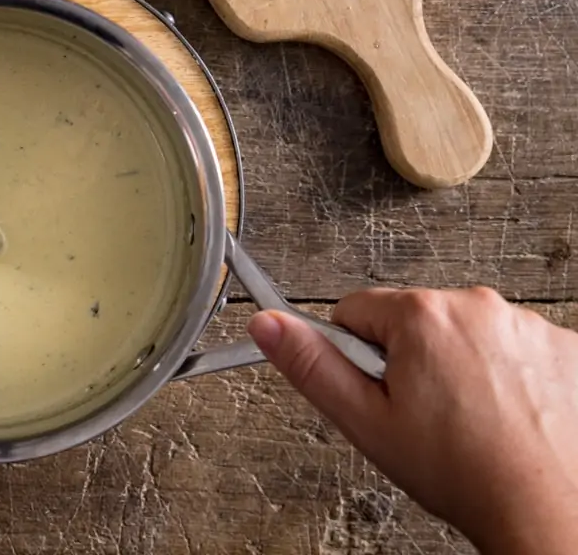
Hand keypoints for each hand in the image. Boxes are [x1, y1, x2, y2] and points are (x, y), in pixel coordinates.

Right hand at [247, 287, 577, 554]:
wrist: (547, 509)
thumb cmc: (464, 473)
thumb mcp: (365, 422)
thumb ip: (311, 366)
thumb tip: (267, 325)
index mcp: (421, 316)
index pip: (356, 312)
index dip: (357, 357)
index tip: (380, 392)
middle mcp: (476, 307)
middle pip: (414, 323)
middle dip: (410, 361)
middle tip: (422, 414)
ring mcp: (526, 326)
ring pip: (467, 336)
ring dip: (462, 367)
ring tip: (469, 421)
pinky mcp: (564, 347)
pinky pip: (517, 349)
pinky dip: (510, 378)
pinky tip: (508, 417)